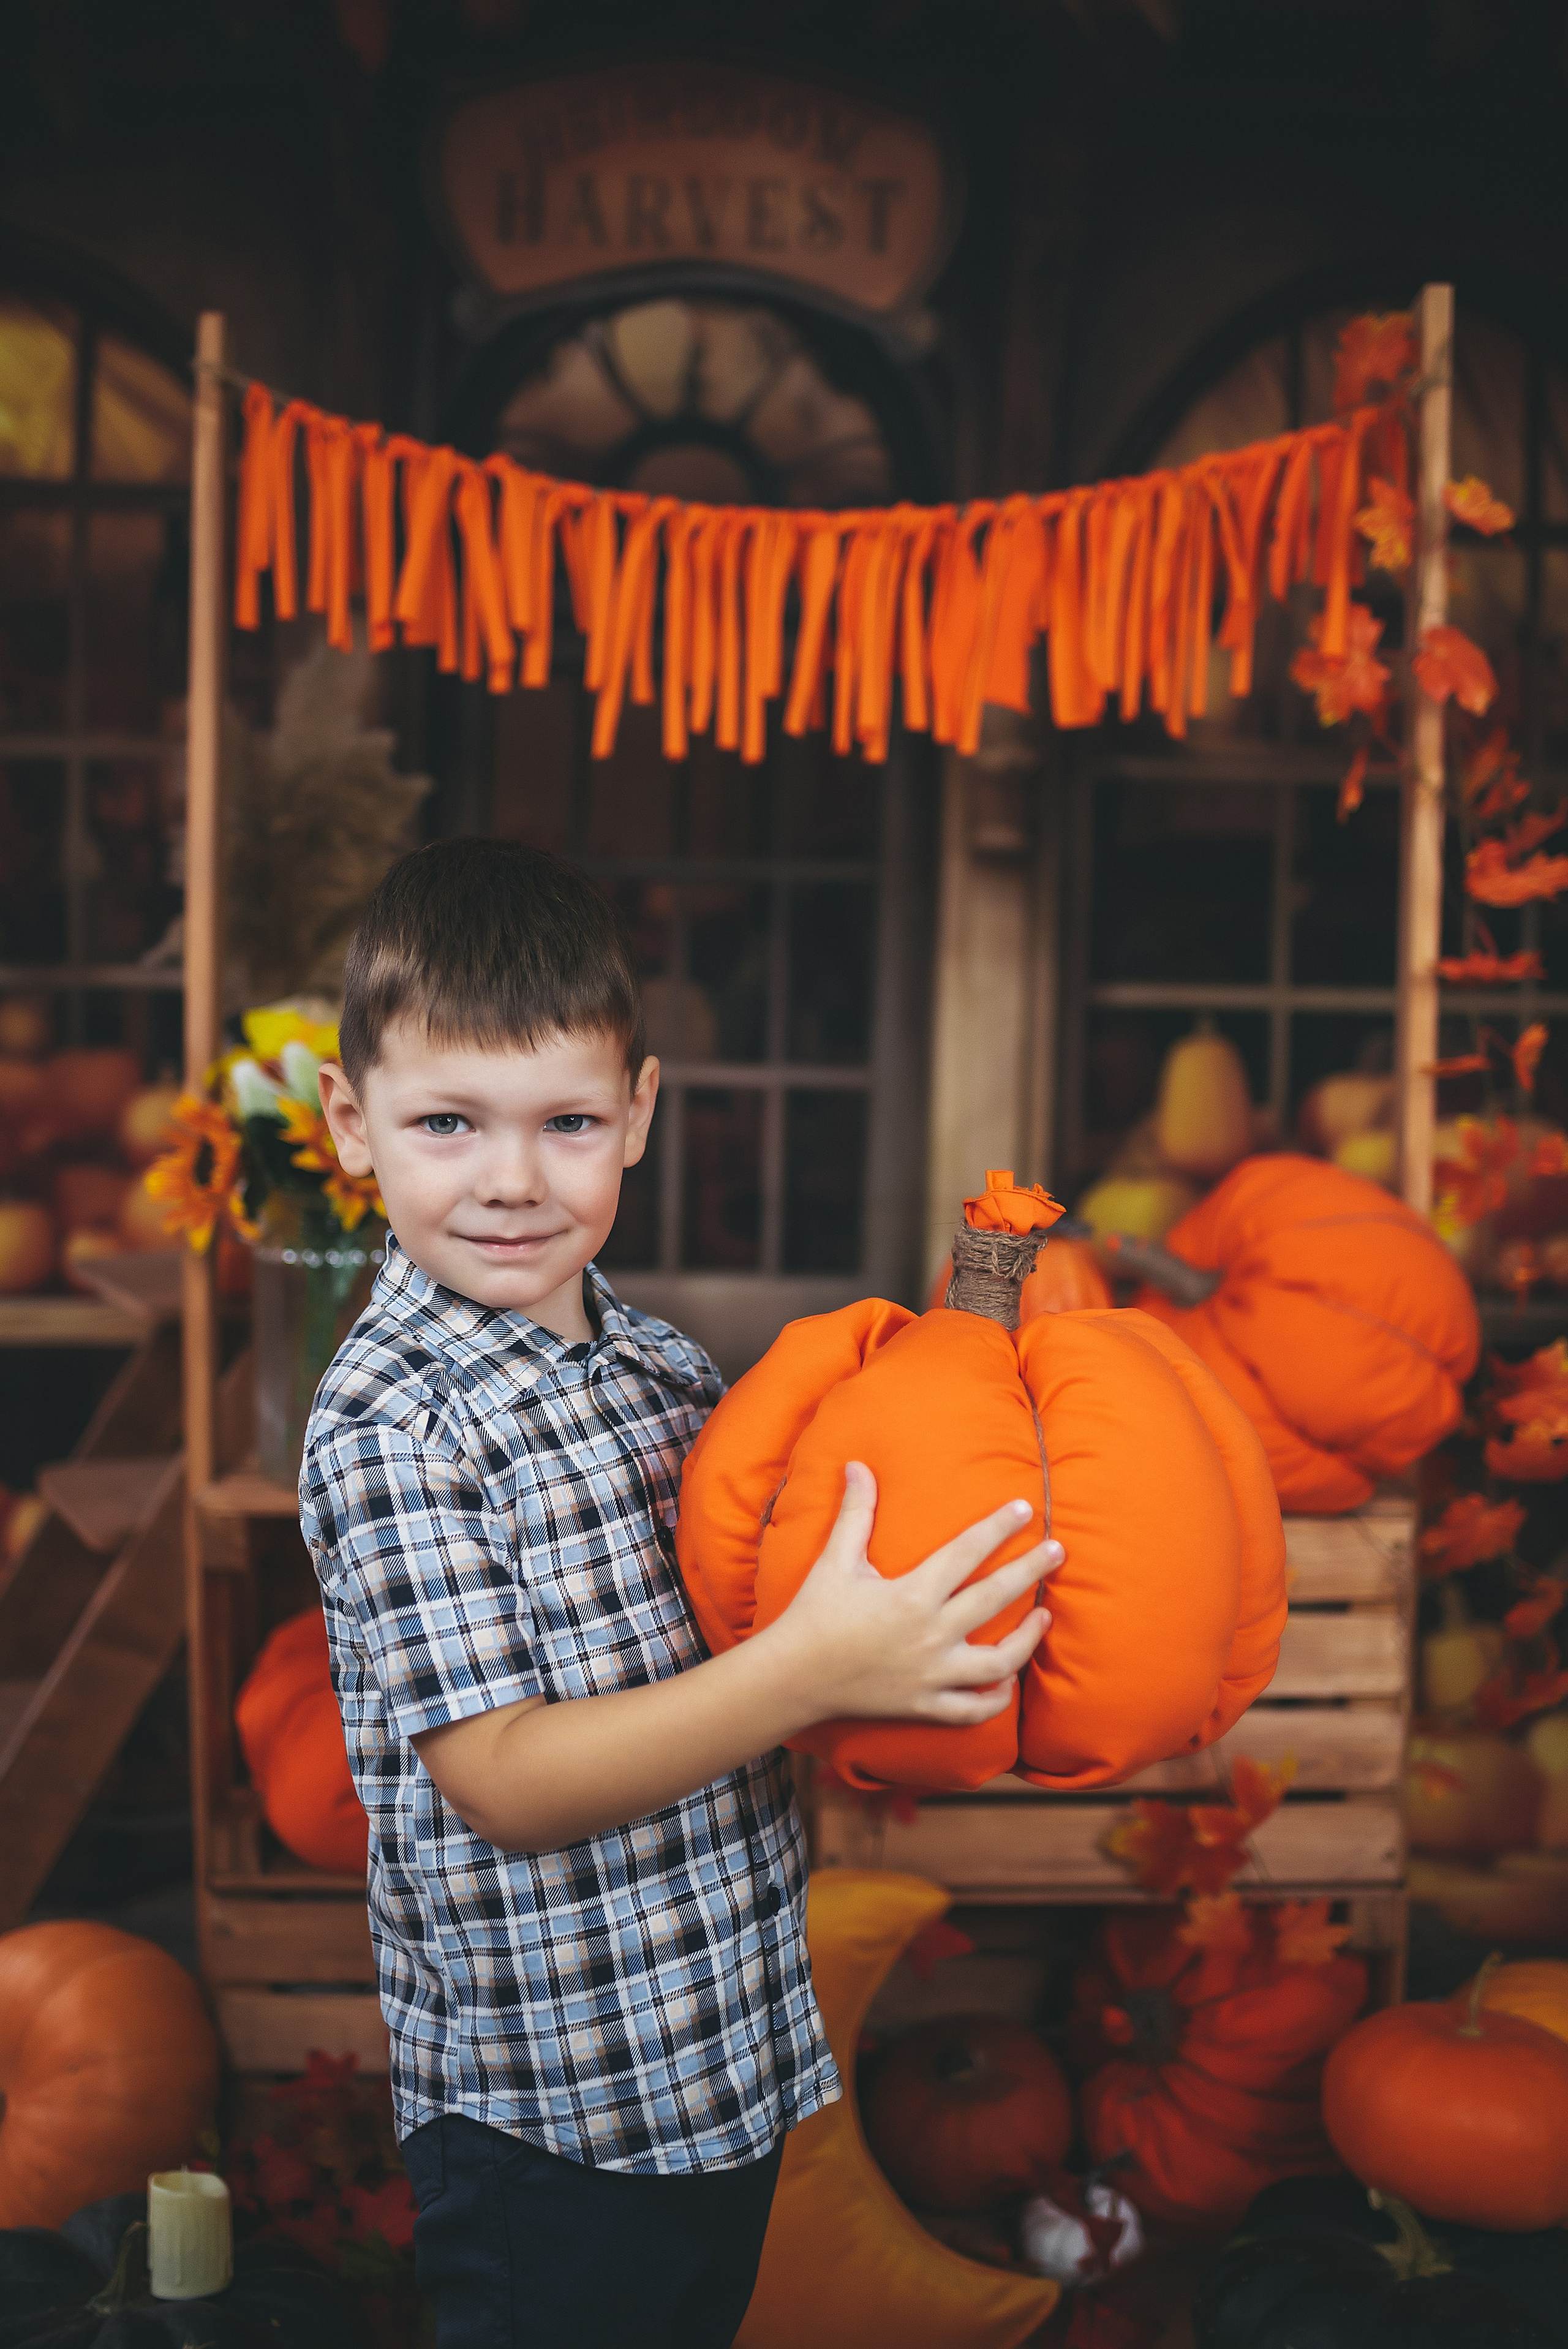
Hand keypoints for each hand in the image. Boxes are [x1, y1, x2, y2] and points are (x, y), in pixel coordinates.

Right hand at [767, 1461, 1059, 1729]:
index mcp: (911, 1595)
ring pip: (998, 1663)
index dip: (998, 1527)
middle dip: (1031, 1571)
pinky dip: (995, 1697)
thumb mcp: (835, 1559)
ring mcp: (931, 1675)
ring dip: (1027, 1639)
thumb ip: (855, 1512)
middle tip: (1059, 1551)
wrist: (792, 1677)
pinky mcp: (924, 1705)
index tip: (1025, 1508)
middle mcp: (930, 1635)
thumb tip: (858, 1464)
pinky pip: (973, 1709)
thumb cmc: (814, 1614)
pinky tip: (1008, 1679)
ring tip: (1043, 1615)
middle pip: (995, 1599)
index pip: (967, 1552)